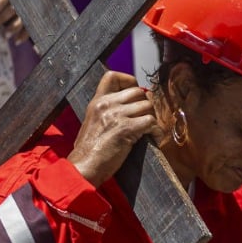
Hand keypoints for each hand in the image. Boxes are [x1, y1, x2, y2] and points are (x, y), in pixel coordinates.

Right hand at [68, 72, 161, 186]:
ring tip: (150, 129)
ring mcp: (117, 115)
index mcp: (97, 101)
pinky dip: (156, 131)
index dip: (129, 80)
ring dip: (152, 118)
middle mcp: (107, 104)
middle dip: (146, 104)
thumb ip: (106, 112)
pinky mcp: (127, 129)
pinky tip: (154, 138)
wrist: (84, 166)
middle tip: (146, 117)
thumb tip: (126, 108)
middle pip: (138, 91)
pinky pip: (151, 121)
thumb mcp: (92, 122)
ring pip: (147, 105)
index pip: (112, 76)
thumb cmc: (88, 150)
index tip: (135, 93)